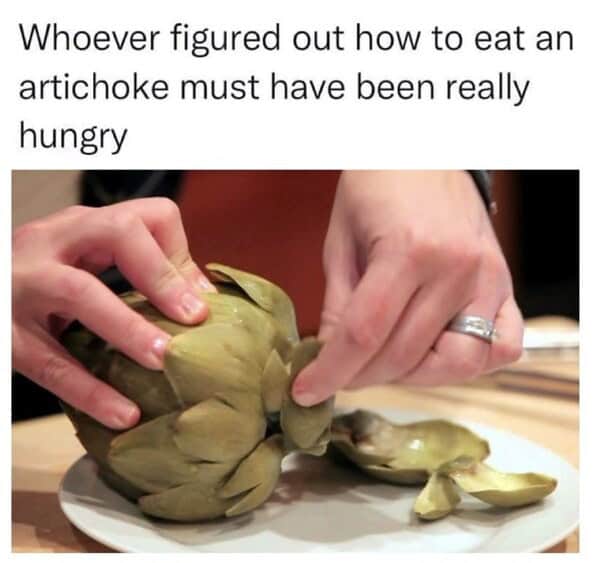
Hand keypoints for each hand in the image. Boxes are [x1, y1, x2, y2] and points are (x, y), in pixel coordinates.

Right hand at [12, 198, 214, 428]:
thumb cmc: (41, 281)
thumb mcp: (81, 263)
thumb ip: (135, 271)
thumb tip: (201, 298)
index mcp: (81, 227)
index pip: (144, 216)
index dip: (178, 253)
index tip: (200, 300)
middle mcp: (52, 243)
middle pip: (117, 232)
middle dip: (161, 276)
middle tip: (194, 319)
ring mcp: (23, 285)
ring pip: (80, 294)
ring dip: (128, 328)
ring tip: (163, 360)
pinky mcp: (5, 334)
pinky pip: (50, 364)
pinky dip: (90, 392)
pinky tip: (123, 414)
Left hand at [292, 171, 522, 405]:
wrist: (425, 152)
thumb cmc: (376, 187)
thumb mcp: (341, 241)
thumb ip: (340, 304)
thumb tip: (329, 357)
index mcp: (408, 250)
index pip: (365, 334)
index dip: (331, 372)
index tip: (306, 392)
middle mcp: (455, 268)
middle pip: (404, 355)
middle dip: (361, 377)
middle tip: (338, 374)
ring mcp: (487, 278)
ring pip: (456, 363)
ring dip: (412, 377)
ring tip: (383, 362)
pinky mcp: (504, 284)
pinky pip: (502, 347)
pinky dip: (470, 362)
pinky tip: (435, 351)